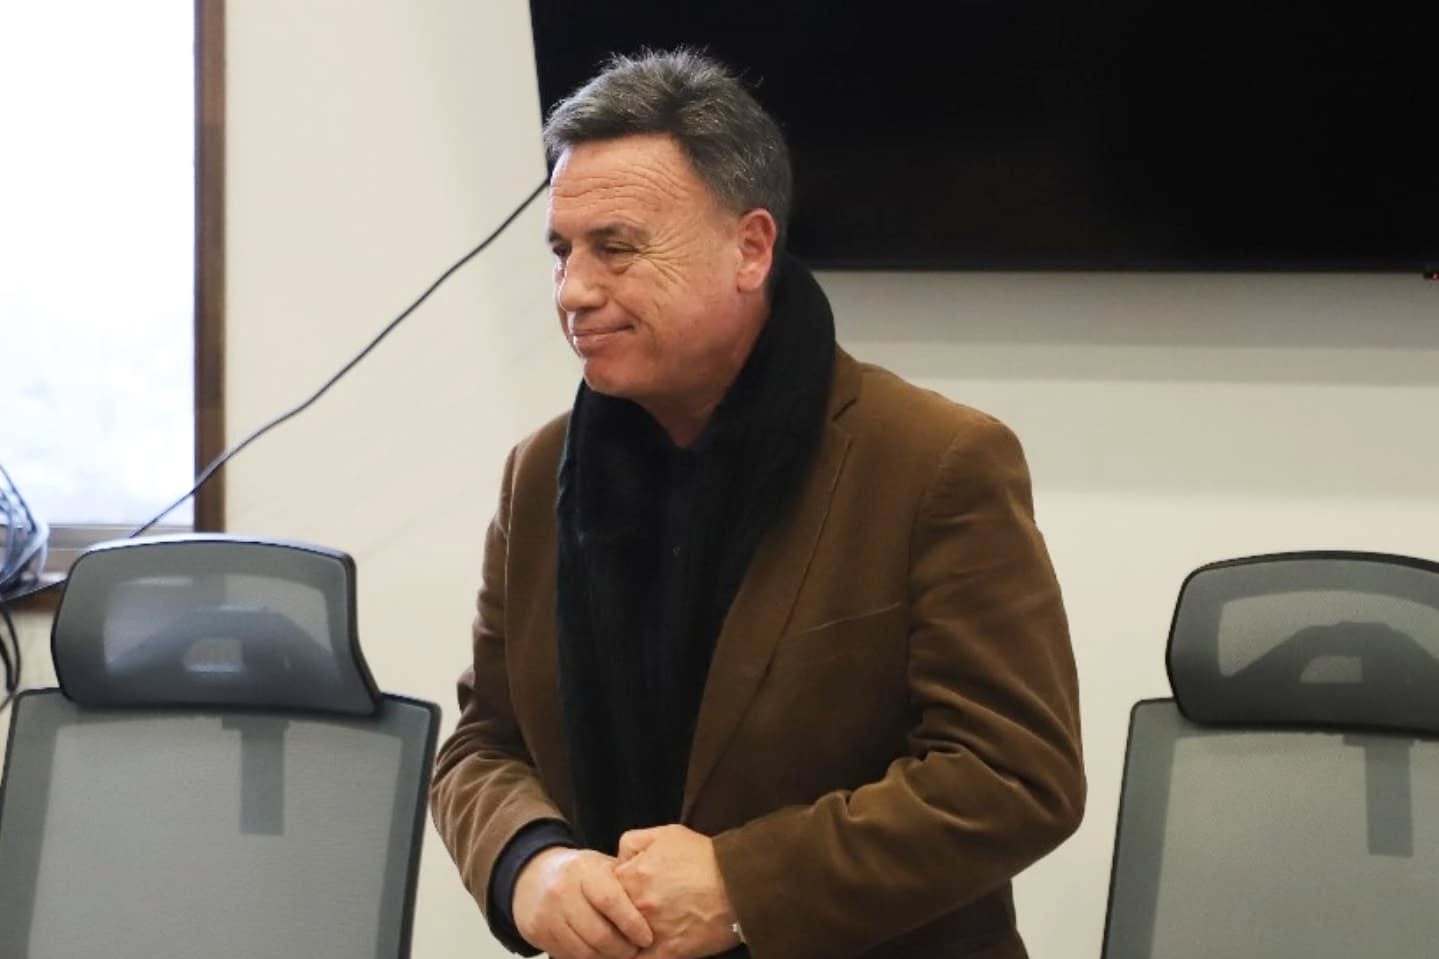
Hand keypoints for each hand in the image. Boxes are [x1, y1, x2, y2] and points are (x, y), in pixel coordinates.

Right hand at [513, 847, 654, 958]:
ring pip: (584, 951)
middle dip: (623, 949)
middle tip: (637, 951)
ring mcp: (547, 914)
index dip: (632, 923)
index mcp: (584, 871)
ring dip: (608, 958)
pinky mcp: (537, 932)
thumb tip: (658, 904)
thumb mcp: (602, 866)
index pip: (610, 901)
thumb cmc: (581, 873)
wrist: (534, 875)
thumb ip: (626, 882)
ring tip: (622, 954)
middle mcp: (562, 891)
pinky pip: (569, 956)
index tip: (647, 937)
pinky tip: (601, 954)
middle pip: (598, 933)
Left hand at [614, 825, 739, 958]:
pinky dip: (635, 957)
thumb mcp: (667, 834)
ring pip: (621, 943)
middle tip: (628, 915)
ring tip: (634, 935)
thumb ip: (633, 842)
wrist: (740, 883)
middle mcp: (637, 905)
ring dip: (624, 940)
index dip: (611, 892)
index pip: (602, 890)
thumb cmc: (706, 857)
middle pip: (610, 917)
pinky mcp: (668, 953)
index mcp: (632, 876)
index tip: (620, 895)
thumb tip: (617, 860)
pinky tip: (640, 951)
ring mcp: (651, 932)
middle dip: (616, 917)